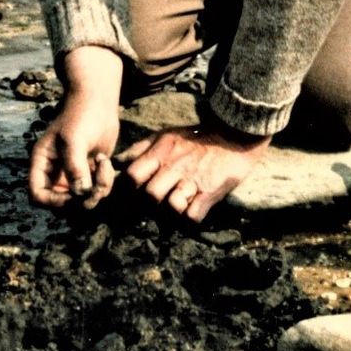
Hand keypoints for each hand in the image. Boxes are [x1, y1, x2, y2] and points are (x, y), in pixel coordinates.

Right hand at [28, 99, 119, 209]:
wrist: (98, 101)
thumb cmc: (81, 115)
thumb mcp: (74, 140)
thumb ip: (75, 167)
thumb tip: (81, 194)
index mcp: (42, 164)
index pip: (38, 196)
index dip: (54, 202)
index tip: (75, 194)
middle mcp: (55, 173)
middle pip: (62, 204)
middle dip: (82, 199)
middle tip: (98, 184)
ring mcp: (73, 174)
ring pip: (83, 199)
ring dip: (98, 189)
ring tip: (104, 164)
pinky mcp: (90, 173)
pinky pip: (97, 189)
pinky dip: (105, 182)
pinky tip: (106, 161)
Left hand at [116, 125, 270, 221]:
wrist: (235, 133)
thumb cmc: (196, 136)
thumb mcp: (166, 135)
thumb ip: (140, 148)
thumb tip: (116, 161)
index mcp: (162, 152)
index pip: (132, 176)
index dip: (128, 189)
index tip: (132, 193)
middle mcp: (175, 167)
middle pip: (150, 195)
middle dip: (150, 204)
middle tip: (156, 205)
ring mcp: (194, 180)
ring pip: (171, 207)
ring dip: (171, 212)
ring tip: (175, 207)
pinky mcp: (211, 191)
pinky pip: (193, 215)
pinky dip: (190, 218)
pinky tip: (192, 210)